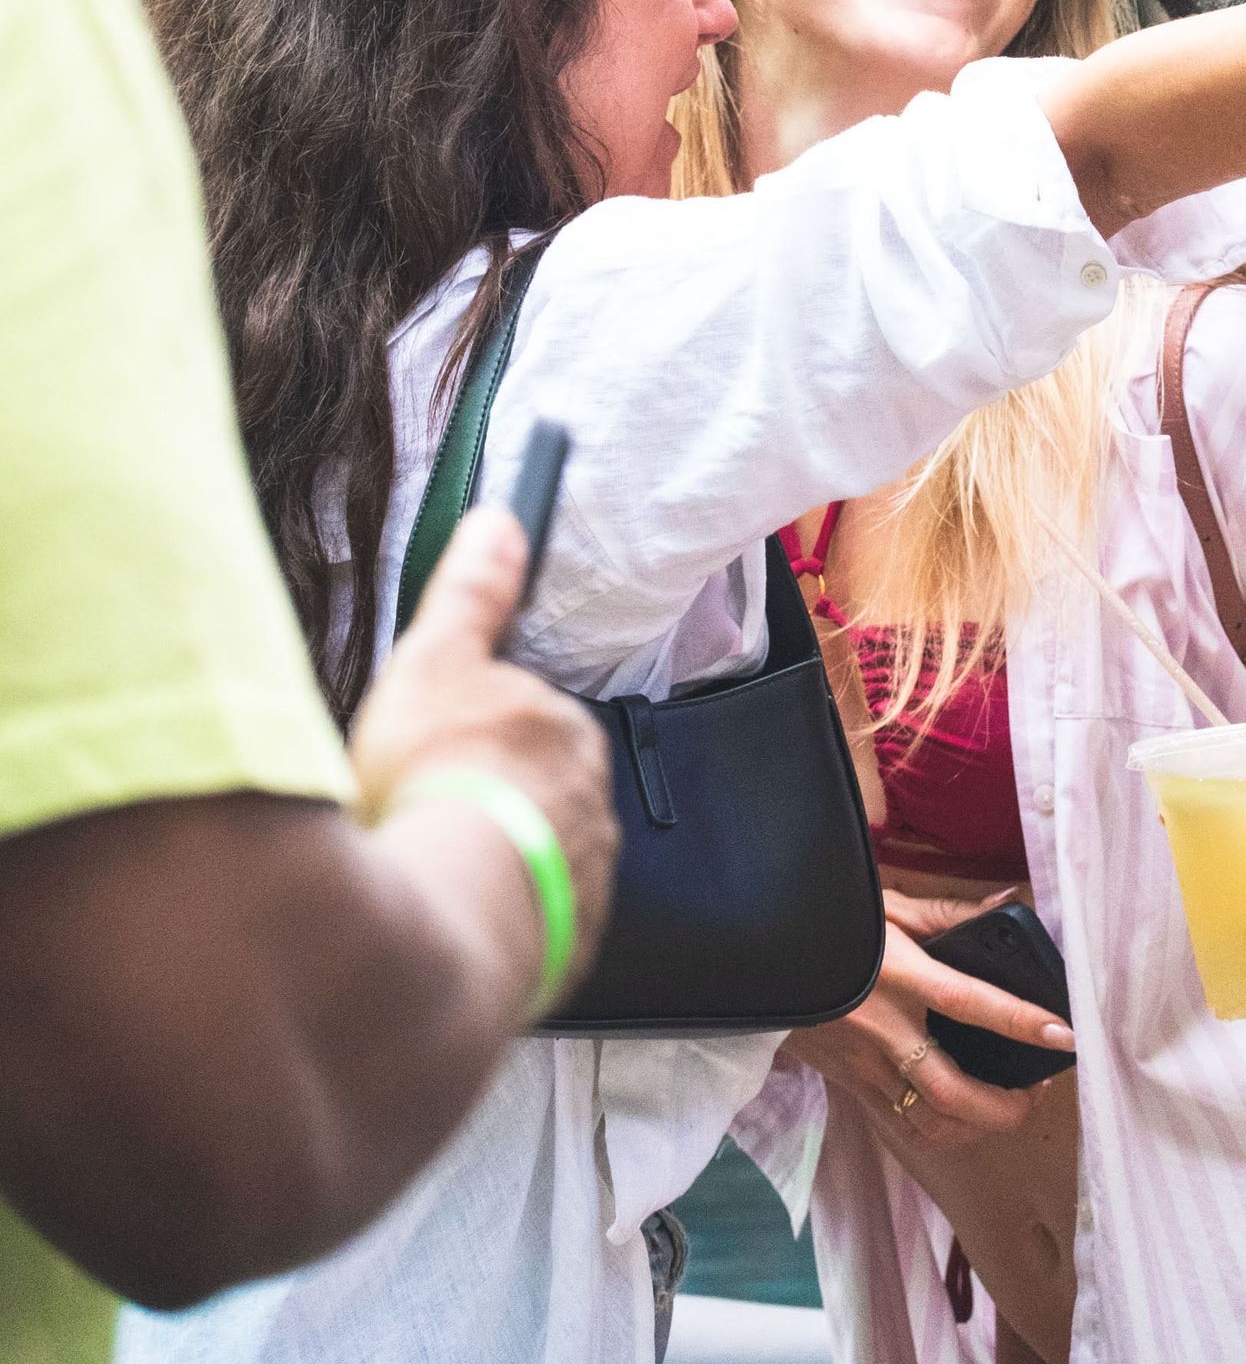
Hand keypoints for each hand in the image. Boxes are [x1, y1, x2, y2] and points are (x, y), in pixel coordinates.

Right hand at [350, 509, 616, 1004]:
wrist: (439, 919)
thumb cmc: (433, 781)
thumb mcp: (434, 662)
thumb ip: (470, 594)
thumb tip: (501, 522)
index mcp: (567, 736)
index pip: (528, 722)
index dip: (476, 736)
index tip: (435, 758)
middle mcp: (593, 810)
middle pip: (535, 796)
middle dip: (486, 804)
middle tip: (417, 819)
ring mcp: (583, 889)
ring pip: (535, 866)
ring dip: (489, 871)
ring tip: (421, 880)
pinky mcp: (563, 957)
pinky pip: (529, 934)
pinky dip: (492, 929)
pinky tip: (440, 929)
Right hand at [788, 892, 1075, 1152]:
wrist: (761, 960)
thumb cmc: (832, 926)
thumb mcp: (886, 907)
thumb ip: (950, 912)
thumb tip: (1008, 902)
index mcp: (898, 977)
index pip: (970, 1004)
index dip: (1019, 1022)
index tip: (1062, 1036)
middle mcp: (883, 1030)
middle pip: (952, 1093)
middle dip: (1005, 1107)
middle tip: (1036, 1092)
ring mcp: (864, 1066)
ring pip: (928, 1122)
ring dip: (976, 1125)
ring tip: (1005, 1105)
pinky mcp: (850, 1085)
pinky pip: (902, 1123)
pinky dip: (940, 1128)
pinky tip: (961, 1114)